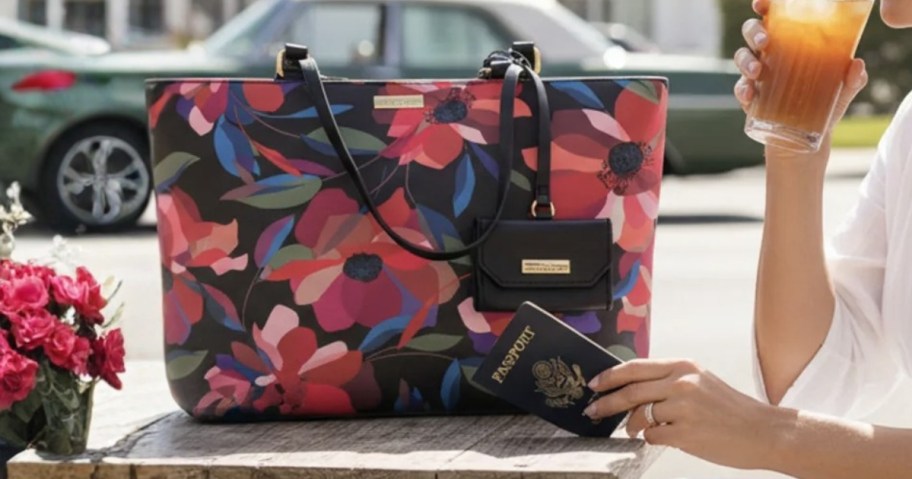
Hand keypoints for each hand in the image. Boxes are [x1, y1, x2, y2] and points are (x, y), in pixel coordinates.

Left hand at [585, 359, 777, 470]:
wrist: (763, 432)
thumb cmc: (732, 410)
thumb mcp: (701, 382)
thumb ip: (668, 382)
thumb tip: (632, 391)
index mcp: (684, 366)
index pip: (635, 367)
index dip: (610, 376)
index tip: (595, 383)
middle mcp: (682, 383)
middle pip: (630, 391)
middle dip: (606, 402)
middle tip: (592, 410)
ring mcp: (683, 408)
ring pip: (639, 416)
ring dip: (631, 424)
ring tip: (632, 428)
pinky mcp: (685, 433)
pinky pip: (653, 436)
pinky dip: (651, 438)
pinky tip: (662, 437)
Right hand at [734, 0, 867, 161]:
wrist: (807, 138)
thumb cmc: (825, 104)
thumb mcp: (843, 90)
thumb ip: (852, 78)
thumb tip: (856, 64)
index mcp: (791, 42)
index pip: (775, 17)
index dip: (765, 7)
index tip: (762, 3)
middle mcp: (770, 54)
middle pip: (752, 32)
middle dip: (754, 32)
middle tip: (765, 42)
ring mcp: (757, 75)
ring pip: (741, 57)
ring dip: (746, 62)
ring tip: (757, 73)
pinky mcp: (750, 96)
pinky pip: (740, 88)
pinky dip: (742, 90)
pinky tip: (750, 96)